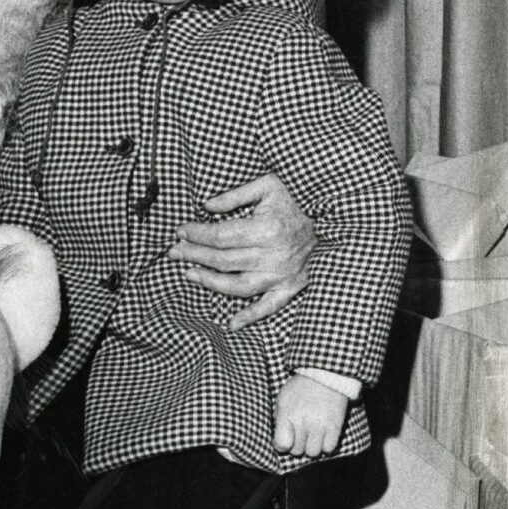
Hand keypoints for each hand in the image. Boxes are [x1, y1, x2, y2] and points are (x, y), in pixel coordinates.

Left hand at [167, 173, 314, 330]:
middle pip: (223, 260)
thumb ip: (237, 194)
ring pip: (238, 286)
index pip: (221, 235)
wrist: (333, 220)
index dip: (196, 234)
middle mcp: (273, 255)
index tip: (180, 231)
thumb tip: (207, 205)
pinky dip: (250, 317)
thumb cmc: (297, 201)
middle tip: (174, 251)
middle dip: (194, 255)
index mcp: (268, 229)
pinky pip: (268, 307)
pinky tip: (231, 323)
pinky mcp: (290, 288)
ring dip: (210, 282)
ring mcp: (281, 275)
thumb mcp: (269, 185)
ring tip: (189, 274)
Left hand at [274, 375, 347, 458]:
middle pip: (297, 451)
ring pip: (313, 453)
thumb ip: (279, 419)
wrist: (326, 375)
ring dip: (311, 447)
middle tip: (299, 435)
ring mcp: (321, 425)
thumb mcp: (283, 399)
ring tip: (311, 437)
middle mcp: (304, 422)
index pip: (282, 444)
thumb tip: (279, 439)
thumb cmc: (300, 387)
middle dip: (296, 445)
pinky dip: (325, 446)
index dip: (281, 446)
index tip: (284, 441)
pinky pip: (329, 448)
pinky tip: (323, 437)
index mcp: (287, 415)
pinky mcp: (336, 426)